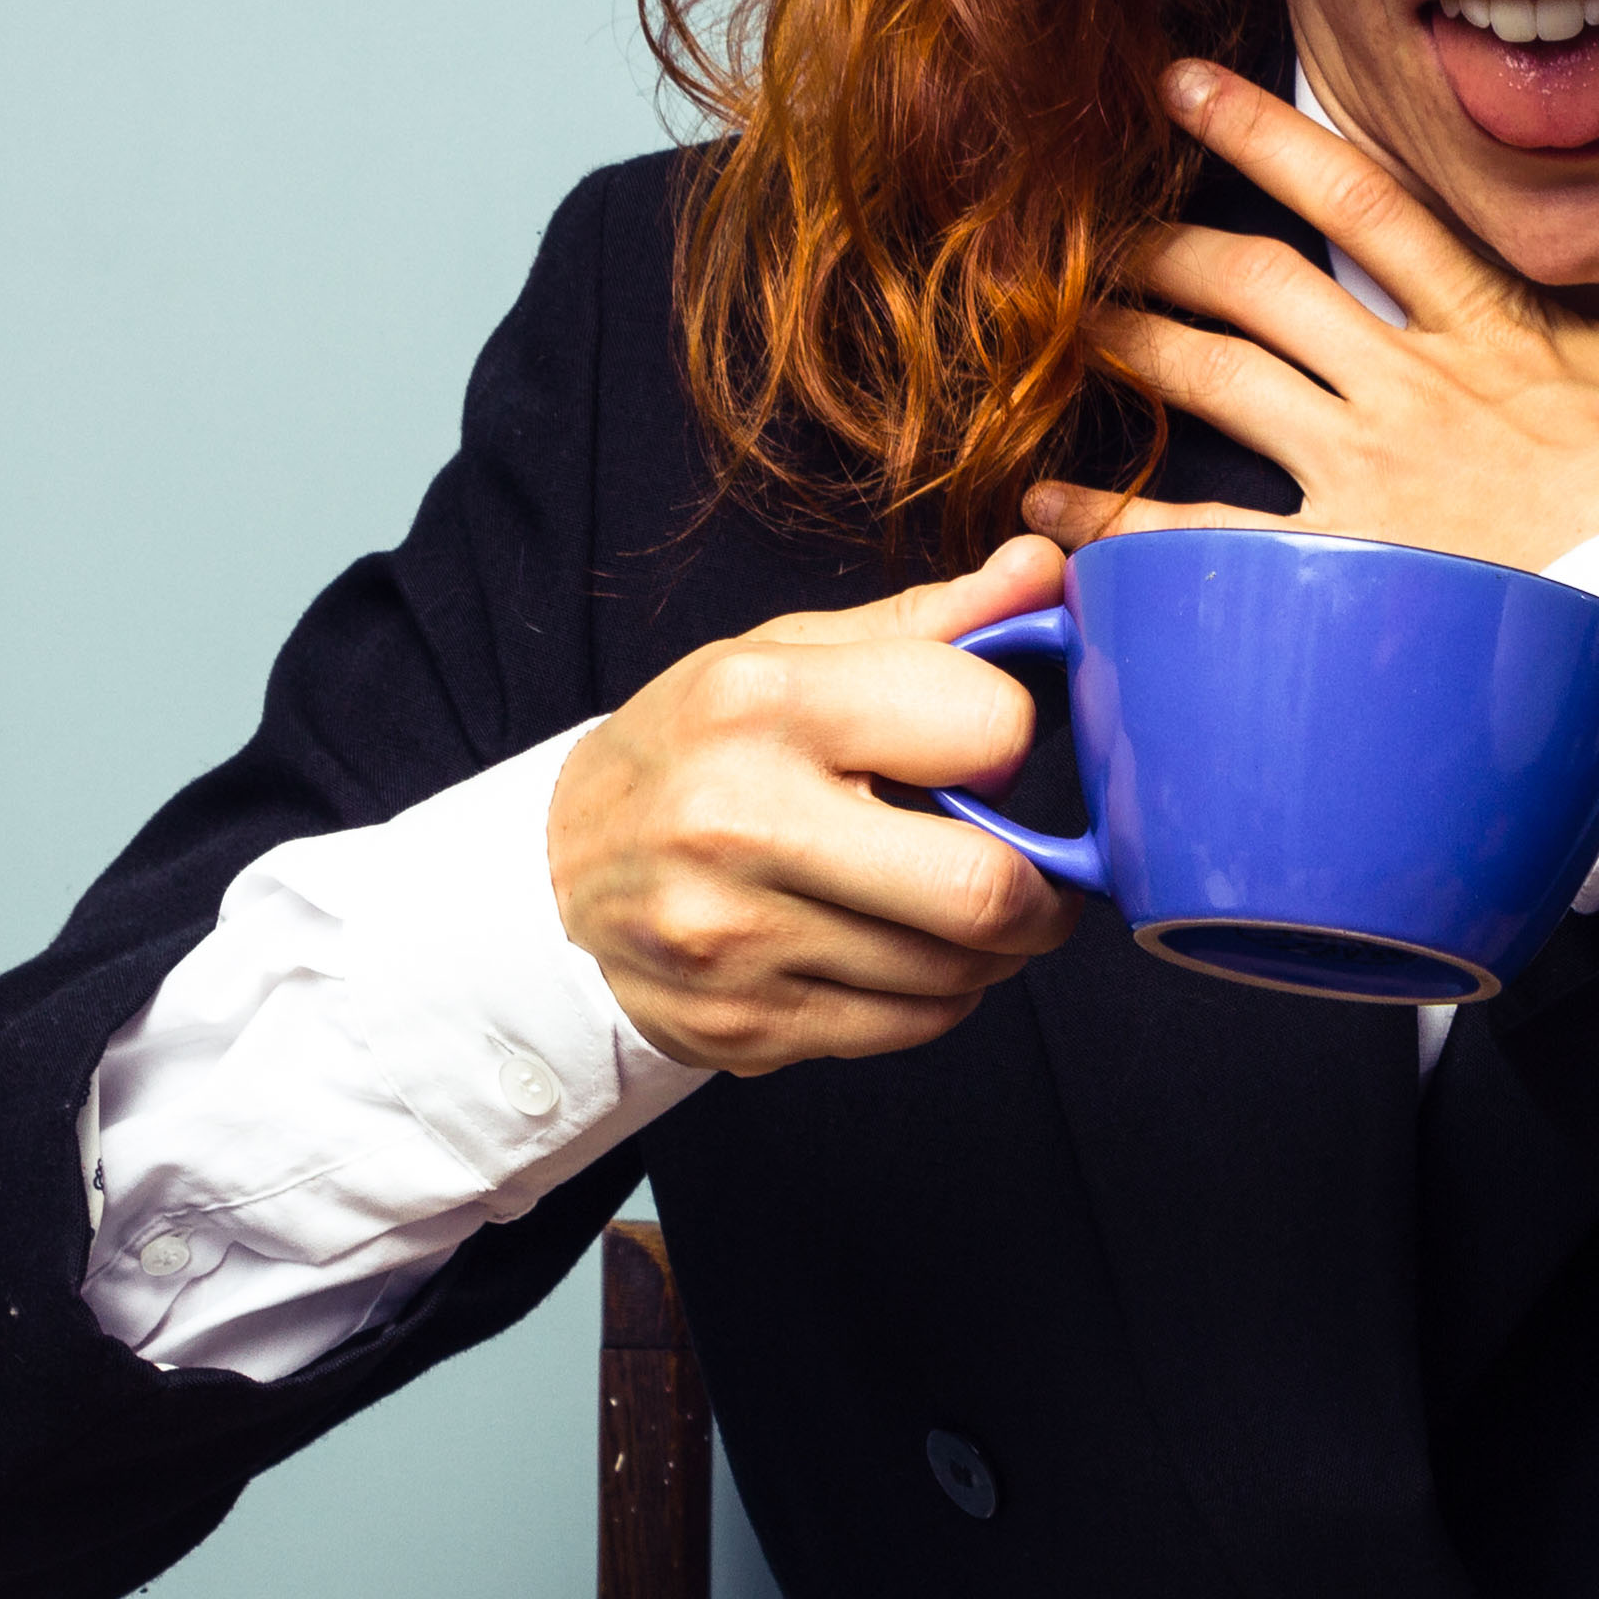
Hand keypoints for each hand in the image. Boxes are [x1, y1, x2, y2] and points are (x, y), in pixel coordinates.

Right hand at [547, 534, 1081, 1075]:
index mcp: (762, 701)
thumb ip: (928, 624)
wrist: (554, 876)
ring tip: (957, 916)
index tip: (989, 754)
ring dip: (990, 953)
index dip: (1011, 740)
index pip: (985, 725)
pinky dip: (937, 1000)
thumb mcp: (787, 658)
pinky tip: (903, 958)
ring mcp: (736, 937)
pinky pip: (910, 1028)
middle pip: (984, 889)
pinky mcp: (744, 1023)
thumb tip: (1044, 570)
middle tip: (1040, 885)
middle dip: (1043, 896)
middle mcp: (739, 821)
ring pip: (958, 973)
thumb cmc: (695, 751)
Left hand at [1027, 59, 1598, 570]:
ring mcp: (1372, 483)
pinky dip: (1118, 517)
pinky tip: (1054, 505)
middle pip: (1253, 284)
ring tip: (1059, 327)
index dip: (1264, 128)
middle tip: (1091, 231)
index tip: (1187, 84)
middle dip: (1162, 247)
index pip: (1361, 194)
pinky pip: (1204, 538)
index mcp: (1495, 329)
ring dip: (1128, 347)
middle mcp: (1413, 390)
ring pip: (1215, 381)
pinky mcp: (1349, 575)